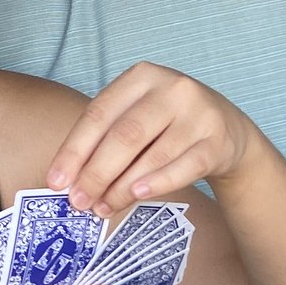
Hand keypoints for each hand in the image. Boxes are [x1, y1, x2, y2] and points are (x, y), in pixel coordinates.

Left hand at [43, 63, 263, 213]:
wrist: (229, 131)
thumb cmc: (170, 125)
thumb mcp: (138, 116)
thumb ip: (106, 139)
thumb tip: (70, 181)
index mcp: (142, 77)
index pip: (99, 114)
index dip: (74, 150)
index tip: (56, 182)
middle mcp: (172, 89)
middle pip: (124, 135)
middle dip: (96, 173)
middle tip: (78, 202)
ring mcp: (198, 114)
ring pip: (152, 155)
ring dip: (122, 187)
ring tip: (103, 207)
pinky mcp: (218, 141)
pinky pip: (184, 167)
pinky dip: (159, 182)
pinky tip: (138, 195)